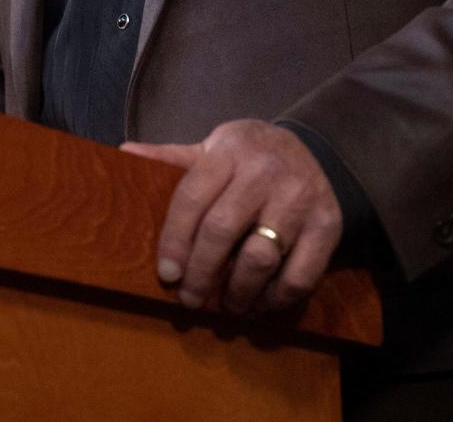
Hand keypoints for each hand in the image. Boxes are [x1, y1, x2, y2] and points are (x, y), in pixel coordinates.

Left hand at [121, 118, 342, 315]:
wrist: (317, 150)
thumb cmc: (250, 156)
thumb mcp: (213, 147)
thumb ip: (173, 157)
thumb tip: (124, 152)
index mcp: (230, 150)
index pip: (193, 197)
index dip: (175, 240)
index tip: (166, 274)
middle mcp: (265, 171)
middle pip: (222, 230)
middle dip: (200, 273)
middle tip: (190, 298)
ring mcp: (300, 197)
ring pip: (260, 257)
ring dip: (237, 292)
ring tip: (226, 305)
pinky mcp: (328, 225)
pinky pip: (299, 275)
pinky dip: (276, 299)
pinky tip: (261, 302)